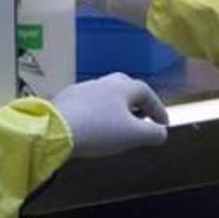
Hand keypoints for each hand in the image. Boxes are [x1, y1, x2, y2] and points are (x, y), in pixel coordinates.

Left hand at [52, 73, 168, 158]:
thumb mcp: (134, 135)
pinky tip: (95, 126)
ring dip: (117, 108)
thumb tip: (161, 133)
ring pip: (107, 95)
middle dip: (137, 103)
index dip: (158, 109)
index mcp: (124, 86)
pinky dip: (98, 113)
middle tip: (142, 119)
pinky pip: (90, 103)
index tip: (163, 125)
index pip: (148, 94)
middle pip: (127, 88)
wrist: (55, 130)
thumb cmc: (99, 130)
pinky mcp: (67, 98)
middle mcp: (105, 81)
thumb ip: (154, 134)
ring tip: (119, 125)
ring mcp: (84, 88)